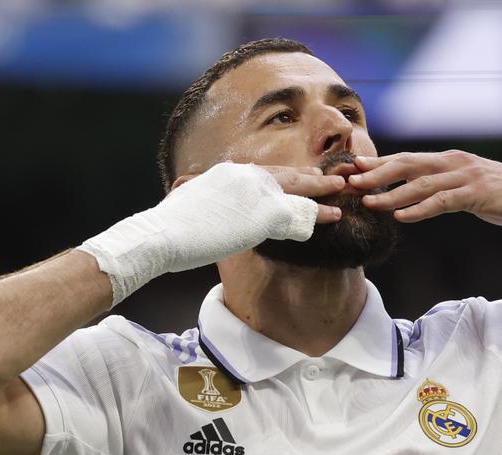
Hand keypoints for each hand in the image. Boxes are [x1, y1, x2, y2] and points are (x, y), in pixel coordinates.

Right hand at [79, 162, 346, 306]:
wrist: (160, 235)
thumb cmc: (168, 230)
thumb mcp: (191, 207)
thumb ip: (209, 202)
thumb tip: (202, 203)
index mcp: (226, 174)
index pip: (266, 172)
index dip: (287, 177)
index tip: (301, 179)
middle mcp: (243, 175)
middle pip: (286, 174)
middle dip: (311, 176)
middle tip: (334, 176)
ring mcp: (255, 191)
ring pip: (297, 189)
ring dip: (321, 190)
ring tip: (342, 191)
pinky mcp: (264, 212)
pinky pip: (299, 213)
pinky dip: (318, 214)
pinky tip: (334, 216)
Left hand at [348, 150, 501, 229]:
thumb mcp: (470, 190)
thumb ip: (444, 190)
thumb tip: (417, 198)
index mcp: (450, 160)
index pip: (406, 160)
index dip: (377, 165)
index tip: (350, 170)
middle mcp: (455, 162)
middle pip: (407, 164)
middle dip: (375, 173)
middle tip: (347, 181)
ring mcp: (467, 176)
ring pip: (421, 183)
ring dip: (392, 193)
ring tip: (367, 202)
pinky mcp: (478, 193)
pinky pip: (443, 201)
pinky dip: (420, 208)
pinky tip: (402, 216)